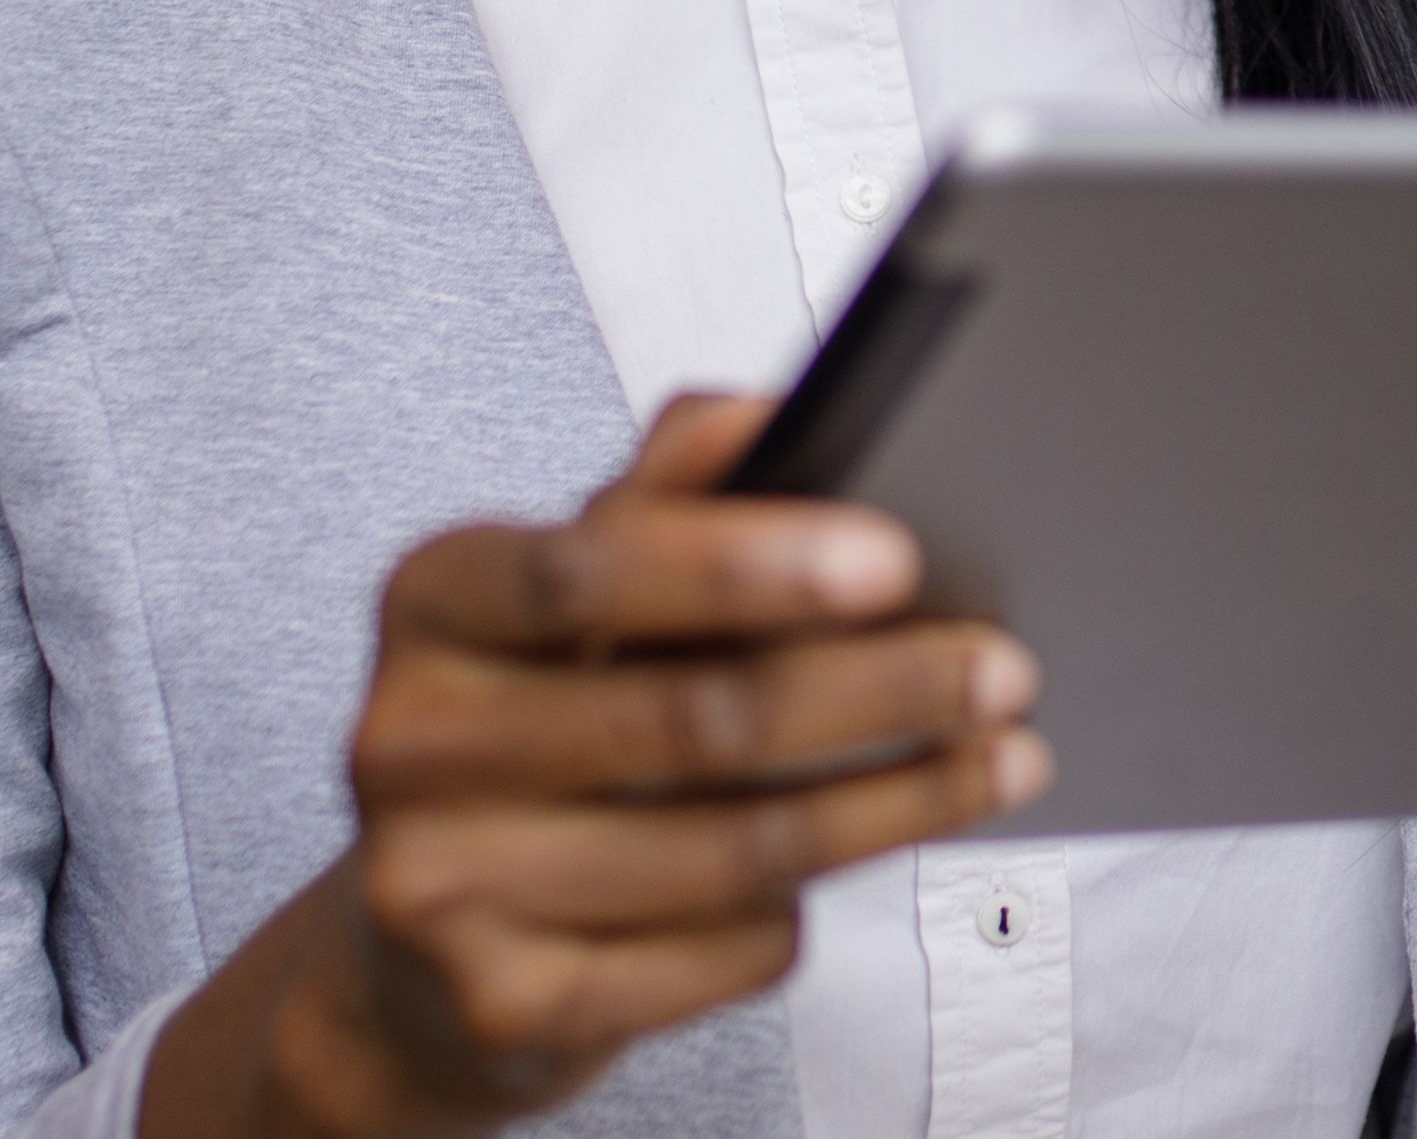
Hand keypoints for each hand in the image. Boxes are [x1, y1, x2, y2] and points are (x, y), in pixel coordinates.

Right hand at [143, 395, 1048, 1138]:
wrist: (408, 960)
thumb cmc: (536, 734)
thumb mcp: (581, 601)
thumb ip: (668, 496)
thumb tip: (775, 410)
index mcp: (436, 602)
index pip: (592, 569)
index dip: (746, 563)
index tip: (898, 556)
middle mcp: (411, 739)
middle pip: (694, 717)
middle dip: (881, 690)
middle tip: (1008, 669)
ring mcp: (439, 885)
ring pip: (730, 848)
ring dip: (896, 804)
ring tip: (1004, 761)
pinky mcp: (500, 1005)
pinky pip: (717, 953)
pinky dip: (802, 912)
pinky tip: (851, 871)